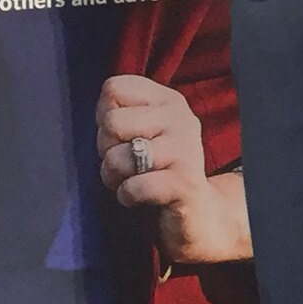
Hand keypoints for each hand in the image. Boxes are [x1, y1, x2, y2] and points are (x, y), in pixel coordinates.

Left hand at [97, 75, 250, 264]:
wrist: (199, 215)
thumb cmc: (157, 170)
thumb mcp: (141, 132)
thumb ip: (120, 111)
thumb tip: (104, 106)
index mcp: (169, 100)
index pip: (114, 88)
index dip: (105, 115)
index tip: (124, 135)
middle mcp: (182, 118)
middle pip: (111, 122)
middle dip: (106, 149)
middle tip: (127, 163)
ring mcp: (186, 150)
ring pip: (118, 156)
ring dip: (114, 177)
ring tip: (132, 180)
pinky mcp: (185, 183)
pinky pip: (134, 187)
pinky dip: (127, 197)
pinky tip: (141, 198)